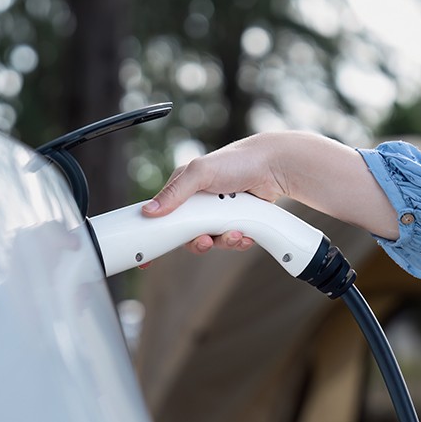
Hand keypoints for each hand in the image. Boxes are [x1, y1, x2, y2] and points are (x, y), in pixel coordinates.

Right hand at [140, 131, 398, 253]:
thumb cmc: (236, 161)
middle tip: (205, 241)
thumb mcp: (200, 173)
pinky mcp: (237, 221)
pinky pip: (231, 241)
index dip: (155, 237)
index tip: (145, 261)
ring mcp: (218, 213)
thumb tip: (150, 212)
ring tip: (236, 233)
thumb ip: (175, 193)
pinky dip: (238, 240)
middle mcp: (199, 202)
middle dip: (198, 242)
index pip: (162, 215)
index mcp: (184, 189)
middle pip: (188, 235)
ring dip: (223, 242)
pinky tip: (246, 232)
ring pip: (212, 240)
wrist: (275, 166)